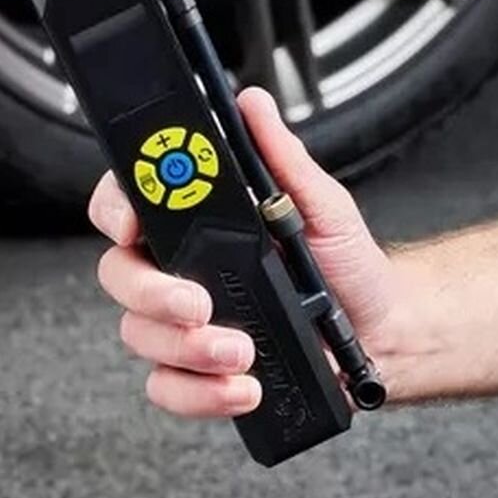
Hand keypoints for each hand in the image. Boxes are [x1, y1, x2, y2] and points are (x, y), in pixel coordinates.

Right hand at [88, 88, 398, 418]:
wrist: (382, 335)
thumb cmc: (347, 267)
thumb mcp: (320, 203)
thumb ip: (281, 157)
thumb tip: (252, 104)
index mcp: (199, 224)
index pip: (128, 203)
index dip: (115, 209)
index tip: (132, 225)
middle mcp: (181, 270)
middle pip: (118, 275)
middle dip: (151, 293)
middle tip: (199, 303)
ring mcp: (185, 324)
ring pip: (139, 336)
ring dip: (187, 349)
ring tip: (243, 351)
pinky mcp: (200, 372)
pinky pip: (166, 388)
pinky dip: (199, 393)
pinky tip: (243, 386)